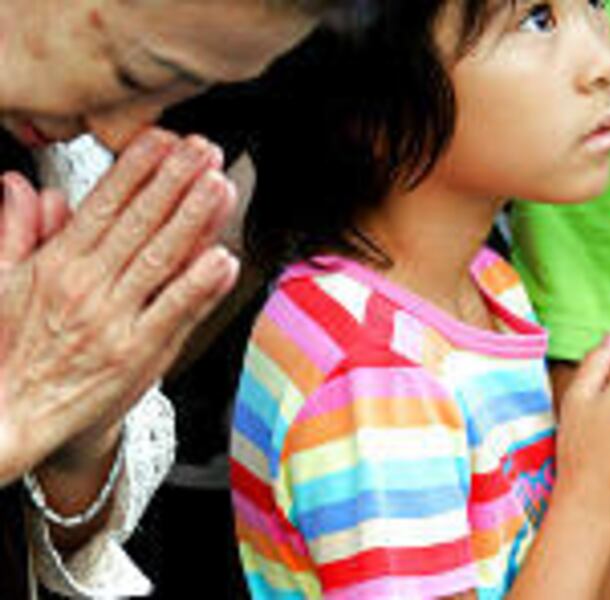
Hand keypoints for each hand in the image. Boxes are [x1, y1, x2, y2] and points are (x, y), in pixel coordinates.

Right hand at [0, 130, 238, 484]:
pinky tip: (223, 259)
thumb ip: (16, 230)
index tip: (164, 141)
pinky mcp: (137, 354)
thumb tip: (21, 185)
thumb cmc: (12, 347)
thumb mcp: (1, 282)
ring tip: (219, 186)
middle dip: (175, 181)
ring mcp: (114, 320)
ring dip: (194, 220)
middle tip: (203, 150)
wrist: (11, 415)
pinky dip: (199, 286)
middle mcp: (87, 286)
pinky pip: (174, 312)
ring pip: (161, 259)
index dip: (137, 170)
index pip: (103, 205)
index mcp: (56, 263)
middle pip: (139, 223)